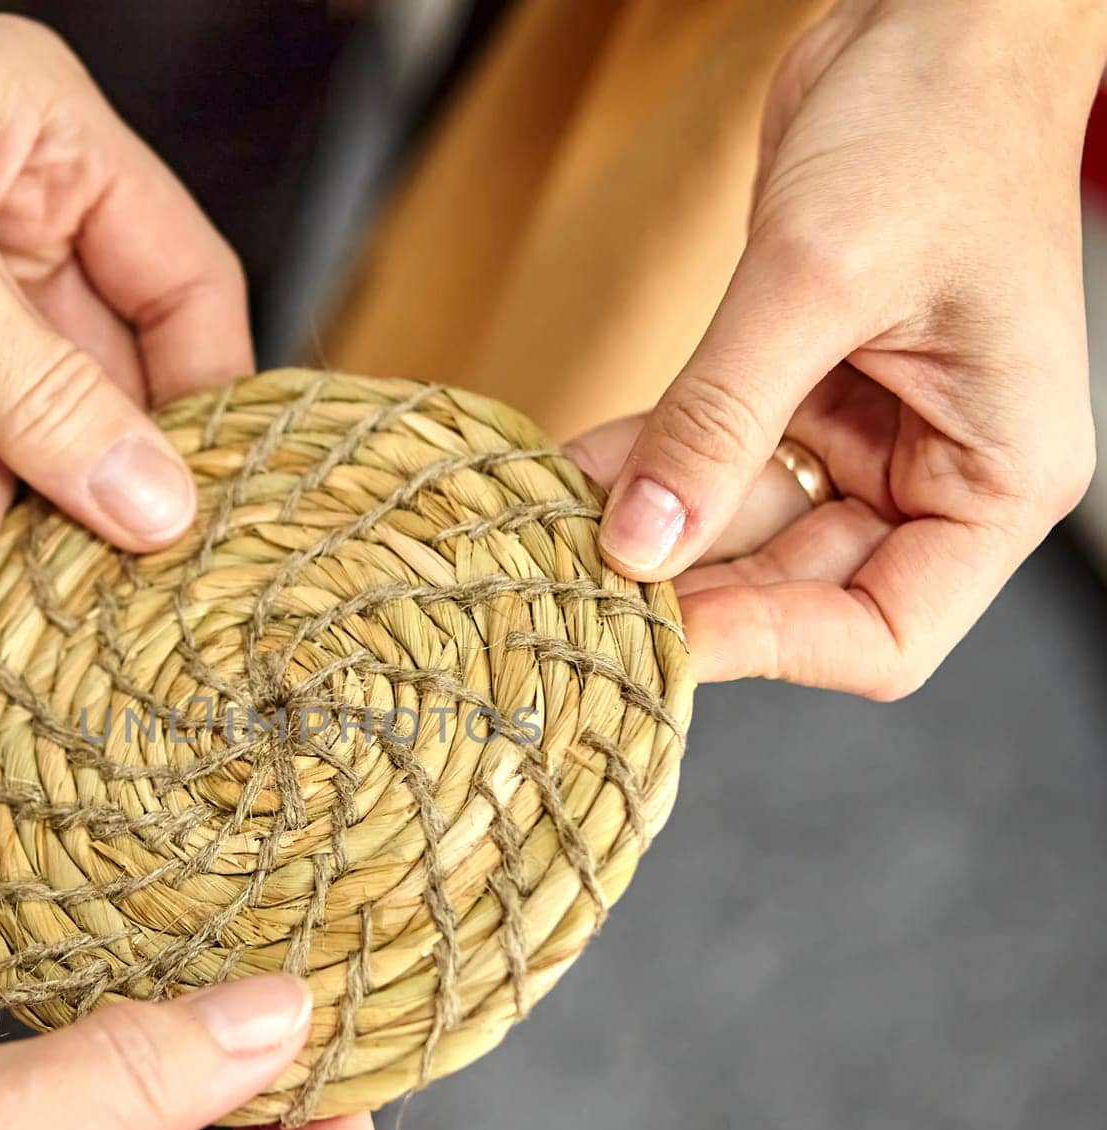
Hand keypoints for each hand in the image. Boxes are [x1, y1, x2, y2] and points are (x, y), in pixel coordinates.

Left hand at [572, 0, 1104, 698]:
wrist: (933, 20)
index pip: (886, 635)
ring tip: (555, 525)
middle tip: (580, 591)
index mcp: (995, 480)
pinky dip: (647, 462)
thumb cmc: (936, 125)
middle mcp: (933, 474)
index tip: (666, 636)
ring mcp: (866, 437)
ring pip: (740, 524)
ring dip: (648, 523)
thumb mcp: (816, 280)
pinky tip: (573, 471)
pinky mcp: (803, 392)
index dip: (772, 646)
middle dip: (688, 582)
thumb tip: (640, 543)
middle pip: (796, 589)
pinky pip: (714, 455)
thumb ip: (721, 419)